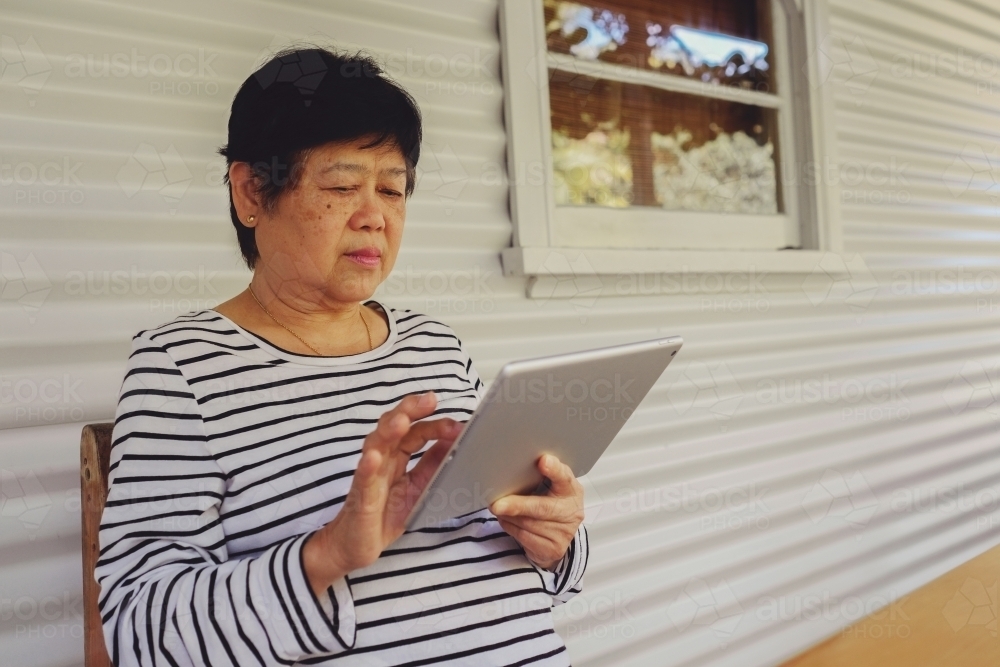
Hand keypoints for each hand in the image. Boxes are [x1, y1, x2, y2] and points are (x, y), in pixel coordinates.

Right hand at [303, 392, 460, 594]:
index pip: (416, 432)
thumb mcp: (417, 489)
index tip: (457, 425)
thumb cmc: (383, 515)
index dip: (435, 424)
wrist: (355, 545)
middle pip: (393, 427)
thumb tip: (453, 442)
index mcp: (397, 457)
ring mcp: (369, 476)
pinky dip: (368, 466)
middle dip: (410, 411)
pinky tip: (374, 457)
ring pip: (376, 445)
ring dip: (389, 431)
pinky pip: (363, 479)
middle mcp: (382, 460)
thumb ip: (432, 466)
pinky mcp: (360, 498)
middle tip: (429, 400)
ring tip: (402, 420)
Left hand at [490, 454, 584, 569]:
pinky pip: (524, 537)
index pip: (564, 477)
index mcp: (571, 490)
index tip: (543, 461)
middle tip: (497, 504)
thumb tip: (511, 469)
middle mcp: (571, 511)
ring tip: (498, 508)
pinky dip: (510, 527)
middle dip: (517, 505)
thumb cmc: (549, 502)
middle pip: (542, 507)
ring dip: (508, 516)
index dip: (554, 469)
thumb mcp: (550, 487)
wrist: (558, 534)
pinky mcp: (553, 549)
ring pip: (528, 524)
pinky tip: (506, 520)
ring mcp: (564, 532)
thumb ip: (539, 477)